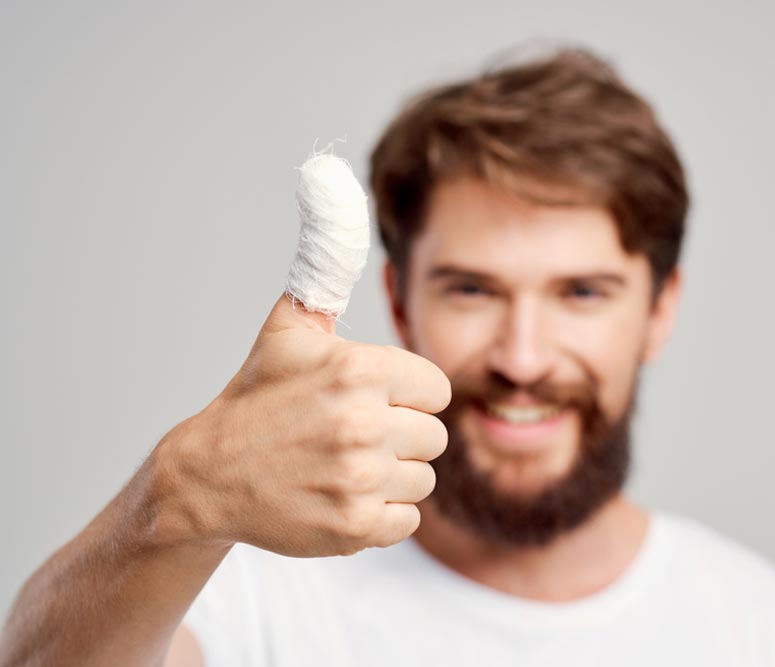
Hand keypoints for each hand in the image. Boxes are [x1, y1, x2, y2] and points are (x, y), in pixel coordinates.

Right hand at [158, 293, 450, 556]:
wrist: (207, 476)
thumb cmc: (257, 397)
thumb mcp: (289, 328)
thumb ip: (326, 268)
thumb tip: (333, 187)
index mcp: (359, 370)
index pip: (436, 389)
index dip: (407, 396)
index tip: (372, 401)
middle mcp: (363, 423)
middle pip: (434, 437)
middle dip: (400, 437)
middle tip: (352, 437)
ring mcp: (358, 479)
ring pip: (422, 480)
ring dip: (391, 477)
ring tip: (345, 467)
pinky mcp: (354, 527)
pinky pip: (407, 521)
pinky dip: (381, 515)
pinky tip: (342, 497)